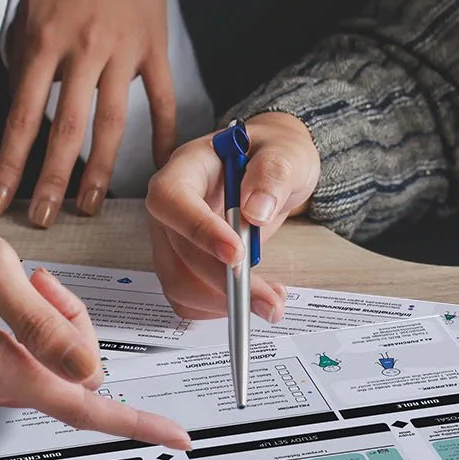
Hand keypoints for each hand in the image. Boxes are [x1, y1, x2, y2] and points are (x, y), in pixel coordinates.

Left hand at [0, 0, 175, 226]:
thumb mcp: (27, 1)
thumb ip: (28, 56)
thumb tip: (27, 105)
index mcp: (45, 39)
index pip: (22, 118)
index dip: (9, 165)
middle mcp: (85, 50)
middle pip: (66, 132)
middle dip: (52, 182)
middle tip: (42, 218)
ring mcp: (124, 49)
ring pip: (112, 124)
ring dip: (98, 171)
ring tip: (88, 205)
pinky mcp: (154, 44)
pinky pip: (161, 100)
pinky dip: (161, 135)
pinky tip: (155, 165)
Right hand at [0, 170, 190, 448]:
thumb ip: (45, 327)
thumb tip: (89, 372)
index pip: (82, 407)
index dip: (135, 421)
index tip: (177, 437)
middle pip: (74, 374)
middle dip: (74, 326)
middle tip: (40, 281)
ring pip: (54, 363)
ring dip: (51, 321)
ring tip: (17, 281)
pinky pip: (29, 355)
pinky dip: (32, 323)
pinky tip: (5, 294)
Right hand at [145, 112, 320, 320]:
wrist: (275, 171)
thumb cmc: (275, 154)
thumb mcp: (286, 153)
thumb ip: (273, 174)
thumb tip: (256, 211)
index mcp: (188, 166)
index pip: (172, 199)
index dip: (198, 230)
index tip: (237, 254)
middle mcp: (173, 205)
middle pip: (178, 251)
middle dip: (223, 280)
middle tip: (269, 300)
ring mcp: (175, 237)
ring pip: (180, 283)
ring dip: (223, 301)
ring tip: (271, 299)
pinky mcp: (185, 263)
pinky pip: (190, 298)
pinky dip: (221, 307)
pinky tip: (255, 296)